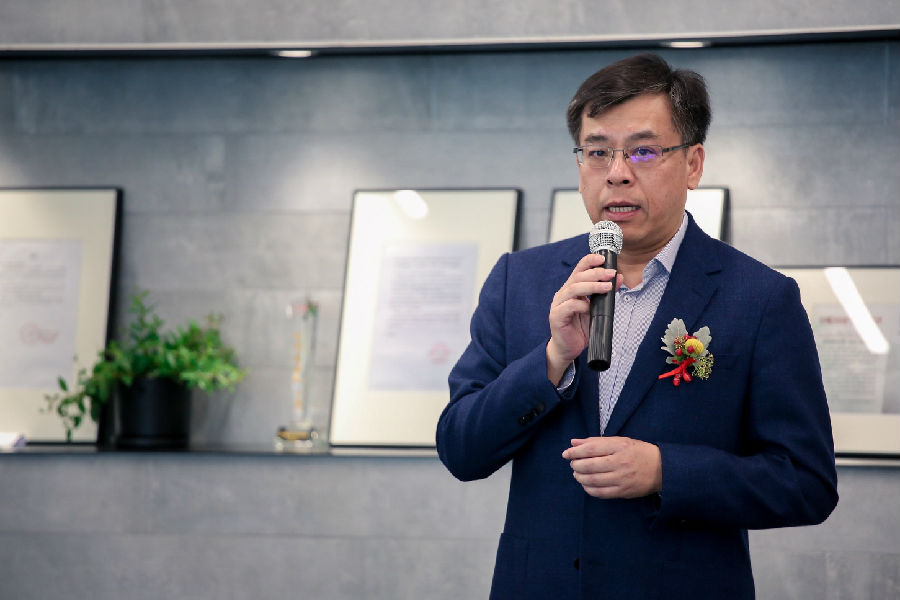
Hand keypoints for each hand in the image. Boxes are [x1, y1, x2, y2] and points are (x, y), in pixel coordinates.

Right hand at [546, 254, 620, 383]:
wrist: (568, 349)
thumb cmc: (580, 328)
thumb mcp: (597, 309)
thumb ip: (606, 293)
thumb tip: (619, 277)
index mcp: (572, 289)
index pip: (579, 269)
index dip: (590, 261)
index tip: (603, 258)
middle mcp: (563, 294)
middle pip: (577, 277)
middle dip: (596, 273)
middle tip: (611, 273)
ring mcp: (558, 305)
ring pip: (573, 288)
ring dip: (592, 286)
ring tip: (607, 287)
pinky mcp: (556, 316)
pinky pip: (569, 306)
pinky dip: (582, 305)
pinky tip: (590, 308)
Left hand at [561, 437, 661, 498]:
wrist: (662, 469)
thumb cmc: (638, 452)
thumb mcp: (620, 441)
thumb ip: (596, 441)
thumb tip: (574, 443)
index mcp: (619, 447)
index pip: (590, 449)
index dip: (575, 452)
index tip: (566, 454)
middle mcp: (620, 462)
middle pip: (589, 465)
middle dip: (576, 465)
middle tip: (573, 464)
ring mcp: (621, 479)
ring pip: (592, 480)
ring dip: (580, 477)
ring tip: (577, 474)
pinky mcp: (623, 492)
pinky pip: (600, 493)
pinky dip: (589, 489)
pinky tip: (586, 484)